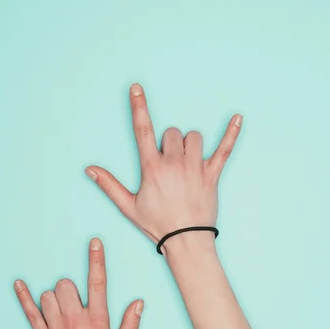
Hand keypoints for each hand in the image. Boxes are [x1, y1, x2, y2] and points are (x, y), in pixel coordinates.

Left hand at [14, 238, 143, 328]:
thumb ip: (130, 326)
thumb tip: (138, 302)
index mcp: (97, 323)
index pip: (98, 284)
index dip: (97, 260)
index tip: (94, 242)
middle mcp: (75, 321)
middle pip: (66, 285)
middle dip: (70, 288)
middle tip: (75, 303)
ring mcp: (55, 328)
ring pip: (49, 295)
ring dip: (55, 297)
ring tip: (61, 311)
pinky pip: (29, 311)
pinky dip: (23, 297)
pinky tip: (18, 284)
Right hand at [85, 84, 241, 253]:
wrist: (186, 240)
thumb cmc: (157, 224)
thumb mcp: (128, 206)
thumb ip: (109, 185)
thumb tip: (90, 170)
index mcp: (152, 168)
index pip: (143, 130)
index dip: (139, 106)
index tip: (137, 88)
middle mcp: (174, 163)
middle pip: (171, 133)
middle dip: (168, 143)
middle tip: (167, 165)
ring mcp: (195, 167)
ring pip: (193, 137)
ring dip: (188, 144)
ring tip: (185, 161)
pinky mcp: (212, 174)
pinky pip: (224, 149)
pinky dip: (231, 133)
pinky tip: (239, 117)